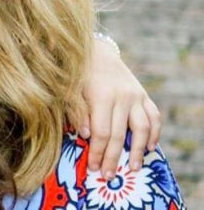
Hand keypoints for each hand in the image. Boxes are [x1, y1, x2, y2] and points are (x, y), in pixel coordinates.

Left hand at [78, 35, 160, 178]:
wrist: (95, 50)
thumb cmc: (77, 73)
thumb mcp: (70, 90)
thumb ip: (77, 111)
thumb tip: (84, 135)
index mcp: (101, 96)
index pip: (101, 132)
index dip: (98, 152)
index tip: (93, 167)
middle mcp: (122, 96)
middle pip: (120, 134)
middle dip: (113, 157)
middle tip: (108, 175)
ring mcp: (135, 95)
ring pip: (142, 128)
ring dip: (138, 150)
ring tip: (133, 167)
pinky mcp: (143, 93)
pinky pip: (154, 116)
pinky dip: (154, 132)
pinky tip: (150, 147)